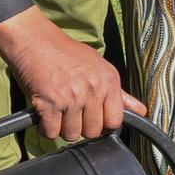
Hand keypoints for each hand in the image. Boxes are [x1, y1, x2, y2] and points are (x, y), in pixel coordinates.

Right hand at [0, 7, 145, 141]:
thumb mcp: (98, 66)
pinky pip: (51, 132)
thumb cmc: (65, 52)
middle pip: (92, 132)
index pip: (115, 121)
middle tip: (70, 112)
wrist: (33, 39)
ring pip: (71, 135)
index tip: (92, 118)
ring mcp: (71, 97)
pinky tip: (44, 114)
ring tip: (57, 111)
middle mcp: (92, 89)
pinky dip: (45, 128)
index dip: (103, 124)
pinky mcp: (49, 103)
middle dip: (81, 127)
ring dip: (62, 128)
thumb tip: (141, 111)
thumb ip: (118, 93)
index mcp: (109, 81)